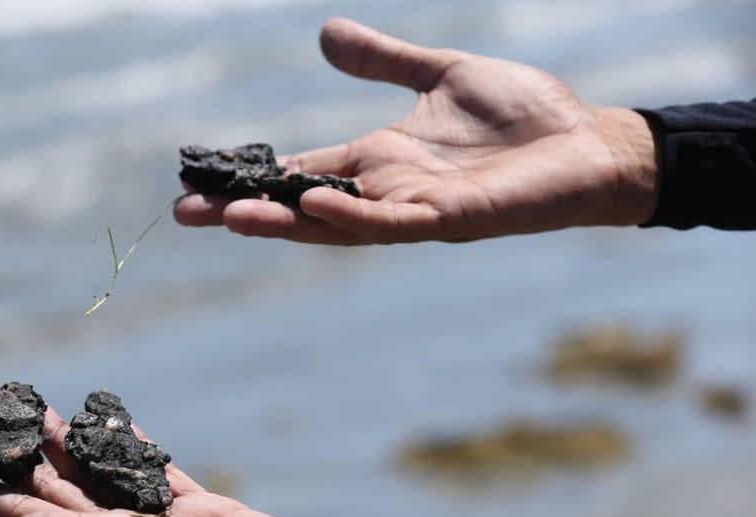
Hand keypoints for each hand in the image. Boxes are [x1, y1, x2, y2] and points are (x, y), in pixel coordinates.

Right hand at [175, 17, 658, 243]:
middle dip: (245, 210)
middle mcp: (385, 190)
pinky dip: (352, 216)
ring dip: (282, 222)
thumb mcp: (439, 73)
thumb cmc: (522, 114)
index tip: (198, 181)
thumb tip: (324, 35)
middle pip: (301, 205)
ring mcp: (414, 209)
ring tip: (228, 215)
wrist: (588, 142)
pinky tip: (315, 203)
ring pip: (336, 223)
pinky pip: (392, 222)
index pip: (299, 172)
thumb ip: (382, 61)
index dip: (250, 176)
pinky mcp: (450, 217)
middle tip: (186, 214)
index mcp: (377, 159)